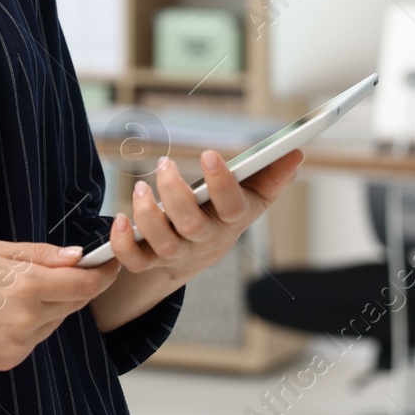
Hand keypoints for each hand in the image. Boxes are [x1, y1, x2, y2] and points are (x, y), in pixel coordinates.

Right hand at [0, 241, 120, 370]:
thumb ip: (39, 254)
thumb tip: (77, 255)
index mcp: (25, 286)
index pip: (83, 285)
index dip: (102, 274)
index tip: (110, 263)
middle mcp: (27, 319)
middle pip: (73, 303)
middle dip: (75, 285)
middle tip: (65, 269)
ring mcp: (19, 344)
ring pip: (55, 321)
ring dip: (52, 304)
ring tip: (19, 289)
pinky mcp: (10, 360)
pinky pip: (36, 337)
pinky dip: (32, 322)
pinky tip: (5, 310)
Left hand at [107, 149, 303, 282]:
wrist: (202, 253)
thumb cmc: (227, 212)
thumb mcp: (252, 195)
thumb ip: (272, 175)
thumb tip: (295, 152)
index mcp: (231, 220)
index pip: (232, 206)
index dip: (222, 183)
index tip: (209, 154)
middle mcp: (204, 240)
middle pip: (191, 226)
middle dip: (176, 194)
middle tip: (163, 164)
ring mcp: (176, 253)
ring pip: (162, 243)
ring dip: (148, 215)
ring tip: (140, 188)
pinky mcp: (150, 260)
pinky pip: (135, 261)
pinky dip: (124, 244)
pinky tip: (119, 219)